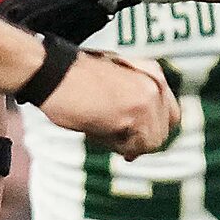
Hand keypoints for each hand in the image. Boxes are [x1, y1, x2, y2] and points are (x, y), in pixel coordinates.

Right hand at [40, 50, 176, 154]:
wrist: (50, 72)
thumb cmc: (70, 79)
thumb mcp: (109, 83)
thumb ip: (130, 102)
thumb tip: (136, 147)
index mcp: (152, 73)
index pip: (170, 115)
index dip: (152, 132)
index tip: (130, 141)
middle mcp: (155, 84)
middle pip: (162, 132)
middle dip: (138, 141)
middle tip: (107, 136)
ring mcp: (147, 99)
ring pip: (151, 142)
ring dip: (124, 144)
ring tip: (97, 129)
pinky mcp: (135, 114)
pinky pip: (135, 146)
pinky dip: (115, 146)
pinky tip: (95, 130)